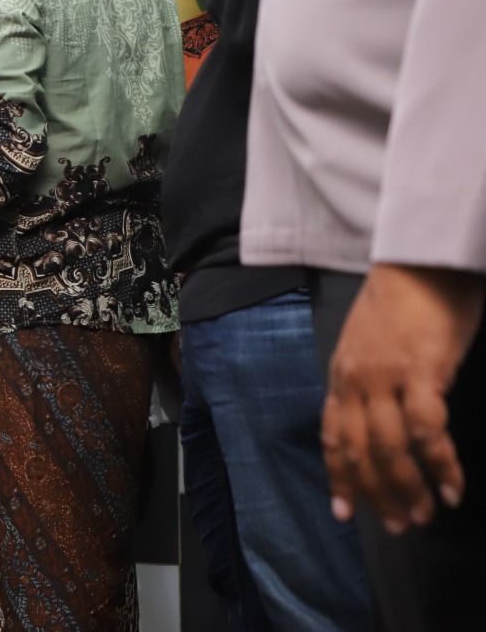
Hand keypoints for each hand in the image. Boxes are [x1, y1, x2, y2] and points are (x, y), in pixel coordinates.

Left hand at [322, 264, 481, 533]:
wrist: (420, 259)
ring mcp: (385, 378)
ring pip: (388, 448)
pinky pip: (427, 431)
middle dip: (376, 494)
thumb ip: (370, 378)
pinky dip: (439, 465)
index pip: (332, 435)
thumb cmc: (404, 298)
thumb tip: (383, 412)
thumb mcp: (370, 342)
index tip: (345, 511)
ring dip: (408, 488)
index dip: (339, 476)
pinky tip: (452, 487)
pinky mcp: (421, 373)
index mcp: (341, 375)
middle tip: (400, 525)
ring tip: (426, 515)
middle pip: (357, 451)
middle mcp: (355, 381)